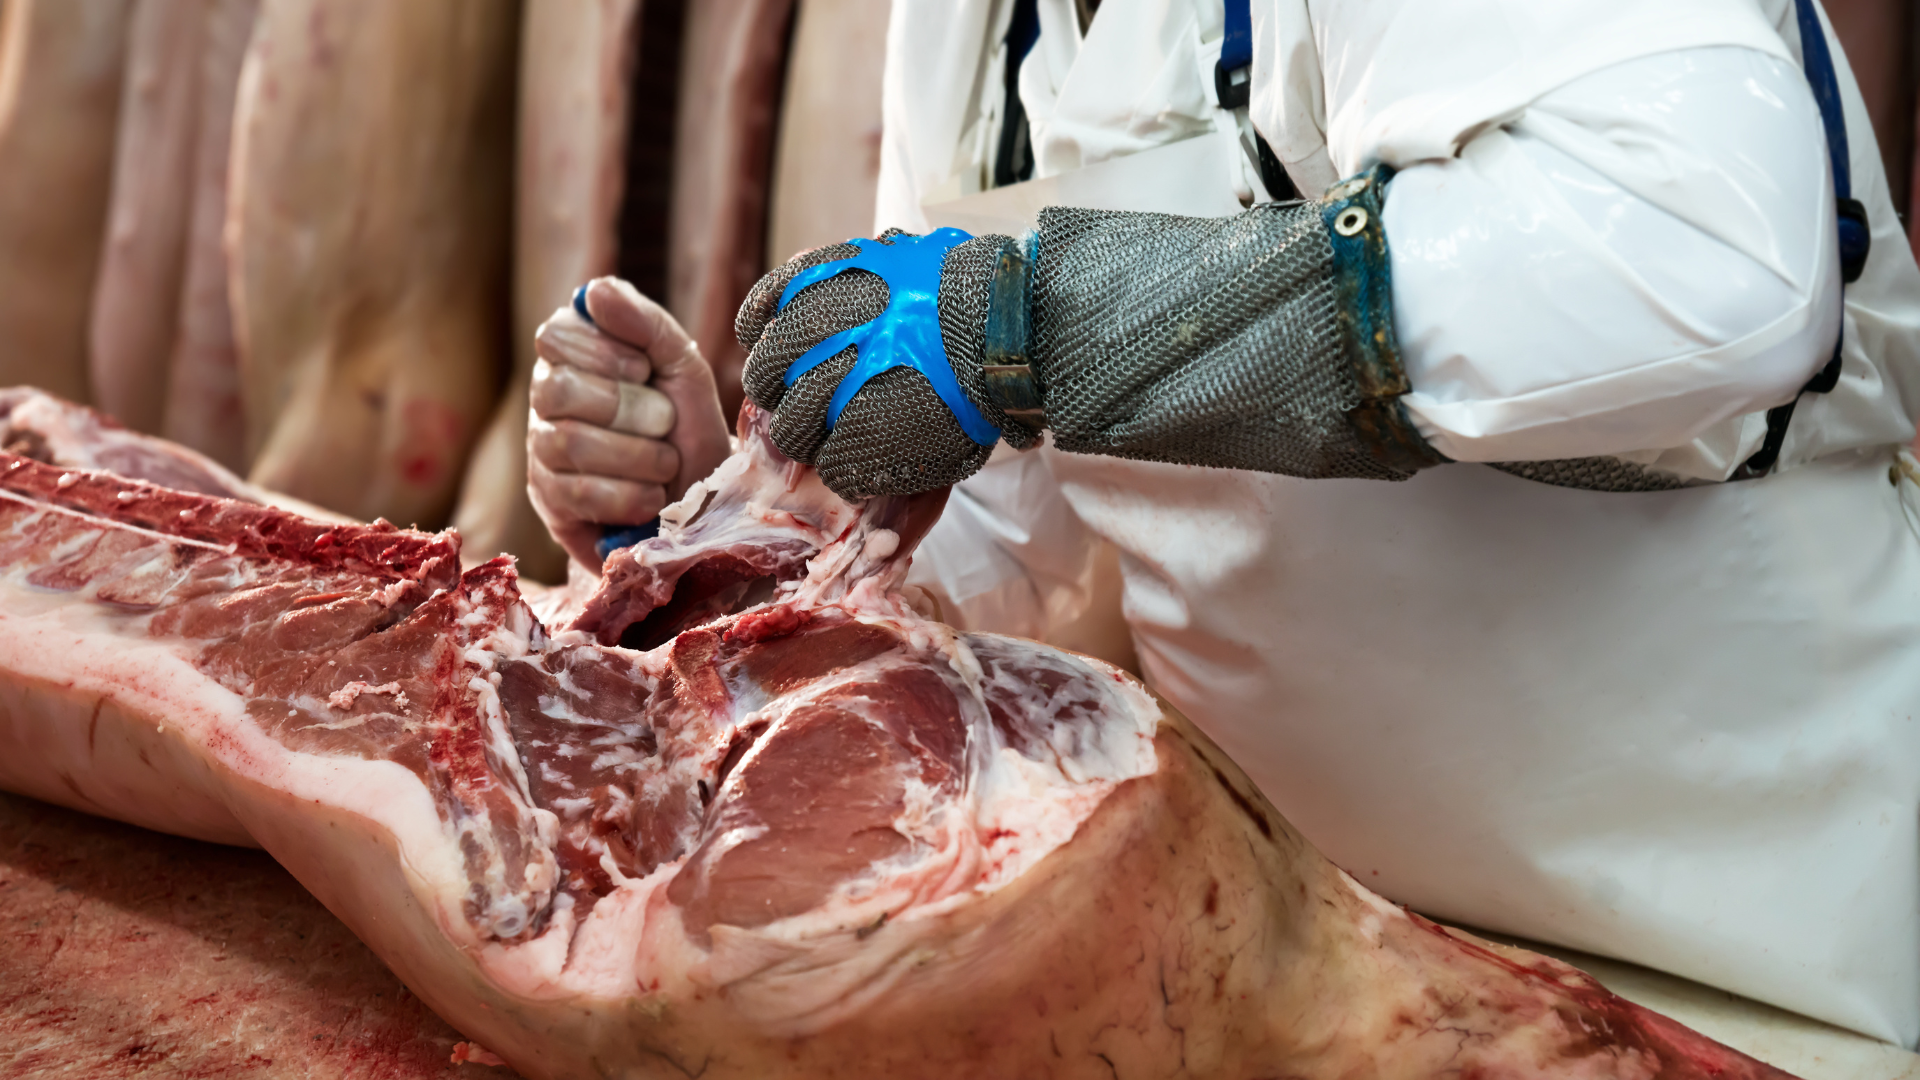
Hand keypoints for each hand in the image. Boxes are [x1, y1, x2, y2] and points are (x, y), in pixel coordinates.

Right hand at [528, 277, 731, 570]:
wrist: (703, 500)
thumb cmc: (687, 427)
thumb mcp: (682, 367)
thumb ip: (646, 324)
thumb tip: (594, 290)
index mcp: (571, 354)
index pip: (554, 337)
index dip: (604, 354)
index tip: (644, 370)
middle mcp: (545, 397)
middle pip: (558, 390)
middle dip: (629, 410)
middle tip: (663, 422)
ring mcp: (541, 450)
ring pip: (568, 443)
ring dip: (637, 457)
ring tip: (665, 463)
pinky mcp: (548, 500)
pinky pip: (576, 493)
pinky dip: (629, 496)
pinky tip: (650, 496)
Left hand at [736, 229, 1033, 500]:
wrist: (1008, 328)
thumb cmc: (965, 295)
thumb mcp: (897, 259)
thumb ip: (842, 272)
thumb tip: (798, 277)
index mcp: (827, 285)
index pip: (761, 316)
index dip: (766, 339)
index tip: (781, 350)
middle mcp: (822, 333)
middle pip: (765, 377)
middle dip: (779, 392)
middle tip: (807, 401)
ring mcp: (838, 390)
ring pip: (791, 430)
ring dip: (812, 436)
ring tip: (844, 435)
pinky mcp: (862, 442)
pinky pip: (832, 466)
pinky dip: (846, 468)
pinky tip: (871, 457)